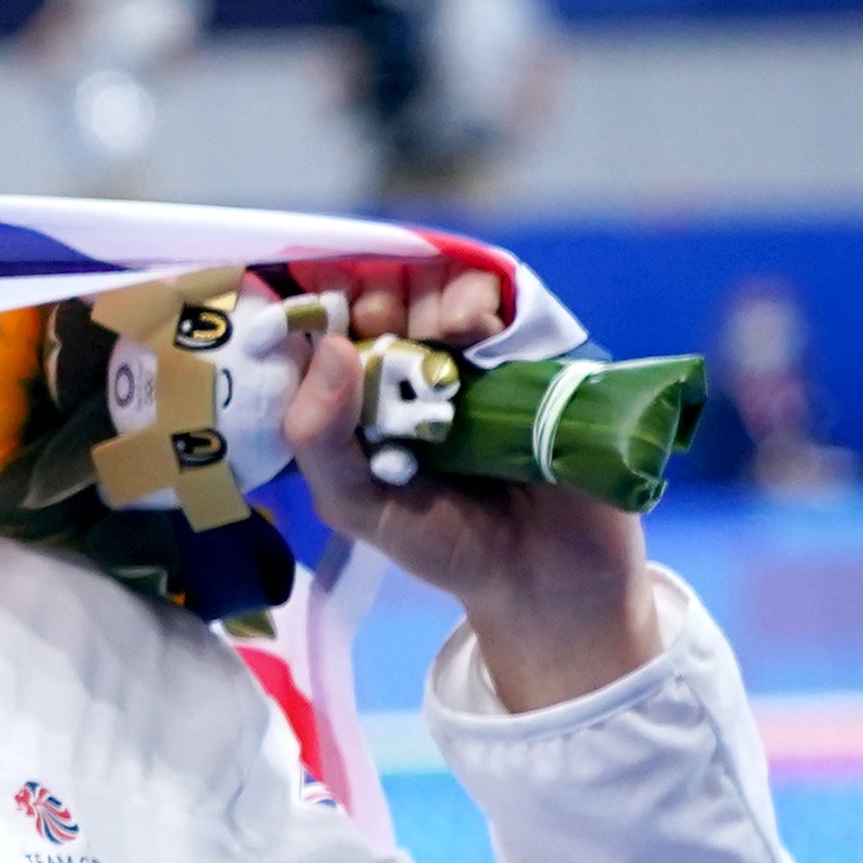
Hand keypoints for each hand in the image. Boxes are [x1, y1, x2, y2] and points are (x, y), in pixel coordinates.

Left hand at [284, 256, 655, 710]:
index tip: (318, 303)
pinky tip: (470, 322)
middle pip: (392, 290)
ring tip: (430, 322)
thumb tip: (327, 350)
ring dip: (430, 288)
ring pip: (446, 286)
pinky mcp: (537, 353)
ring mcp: (481, 354)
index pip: (333, 322)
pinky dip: (482, 299)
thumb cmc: (443, 541)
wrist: (544, 576)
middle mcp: (422, 363)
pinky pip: (508, 303)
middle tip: (374, 312)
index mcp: (368, 393)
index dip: (323, 300)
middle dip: (379, 288)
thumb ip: (320, 441)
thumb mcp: (358, 505)